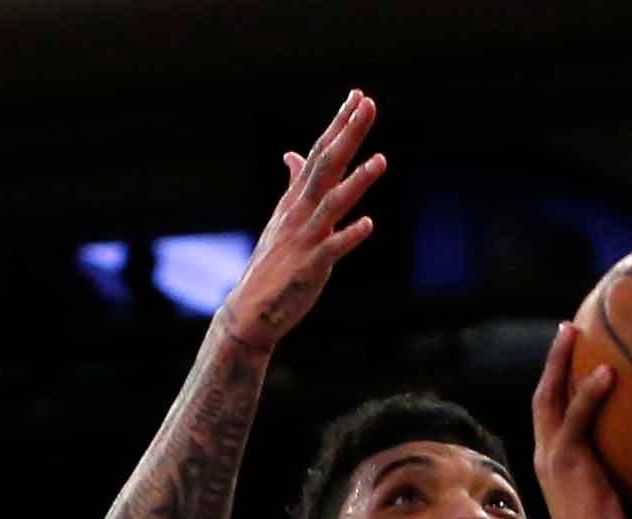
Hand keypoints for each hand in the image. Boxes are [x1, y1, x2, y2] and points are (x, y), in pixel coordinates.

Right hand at [218, 91, 383, 355]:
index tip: (358, 96)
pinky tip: (368, 224)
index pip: (320, 153)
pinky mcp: (310, 268)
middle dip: (348, 135)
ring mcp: (305, 238)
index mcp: (296, 199)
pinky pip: (332, 249)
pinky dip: (349, 236)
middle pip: (326, 165)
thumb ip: (293, 184)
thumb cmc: (273, 264)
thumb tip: (293, 153)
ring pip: (333, 203)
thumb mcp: (283, 217)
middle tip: (368, 105)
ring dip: (357, 182)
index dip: (339, 125)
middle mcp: (300, 212)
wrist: (250, 310)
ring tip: (381, 160)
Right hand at [530, 322, 631, 518]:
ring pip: (548, 397)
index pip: (556, 415)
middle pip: (544, 395)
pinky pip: (576, 418)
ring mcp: (553, 455)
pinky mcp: (564, 461)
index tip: (578, 357)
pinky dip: (589, 394)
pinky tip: (609, 371)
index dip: (563, 384)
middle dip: (554, 361)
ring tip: (572, 331)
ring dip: (558, 362)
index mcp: (561, 461)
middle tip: (568, 329)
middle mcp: (549, 453)